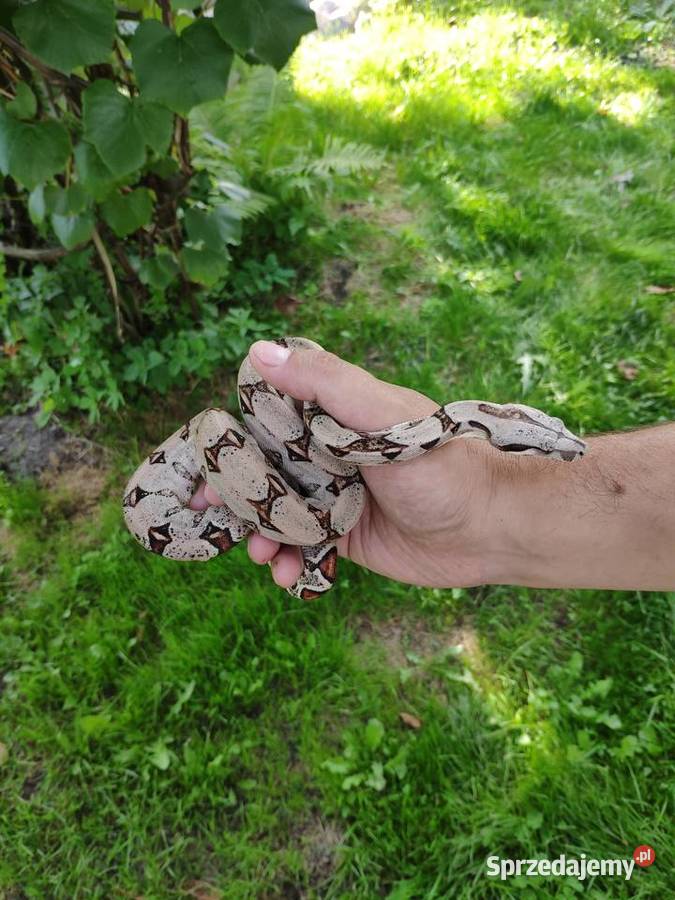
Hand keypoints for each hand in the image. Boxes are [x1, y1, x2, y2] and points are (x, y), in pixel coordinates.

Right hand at [189, 339, 497, 590]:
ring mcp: (335, 498)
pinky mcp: (345, 537)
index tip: (202, 462)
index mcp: (333, 417)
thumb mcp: (382, 414)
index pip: (268, 421)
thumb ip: (325, 384)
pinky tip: (286, 576)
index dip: (232, 441)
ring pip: (278, 514)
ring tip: (261, 555)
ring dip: (259, 535)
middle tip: (206, 515)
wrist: (489, 526)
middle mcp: (328, 455)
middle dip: (235, 495)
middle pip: (265, 472)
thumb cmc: (440, 463)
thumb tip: (258, 351)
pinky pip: (301, 548)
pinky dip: (287, 563)